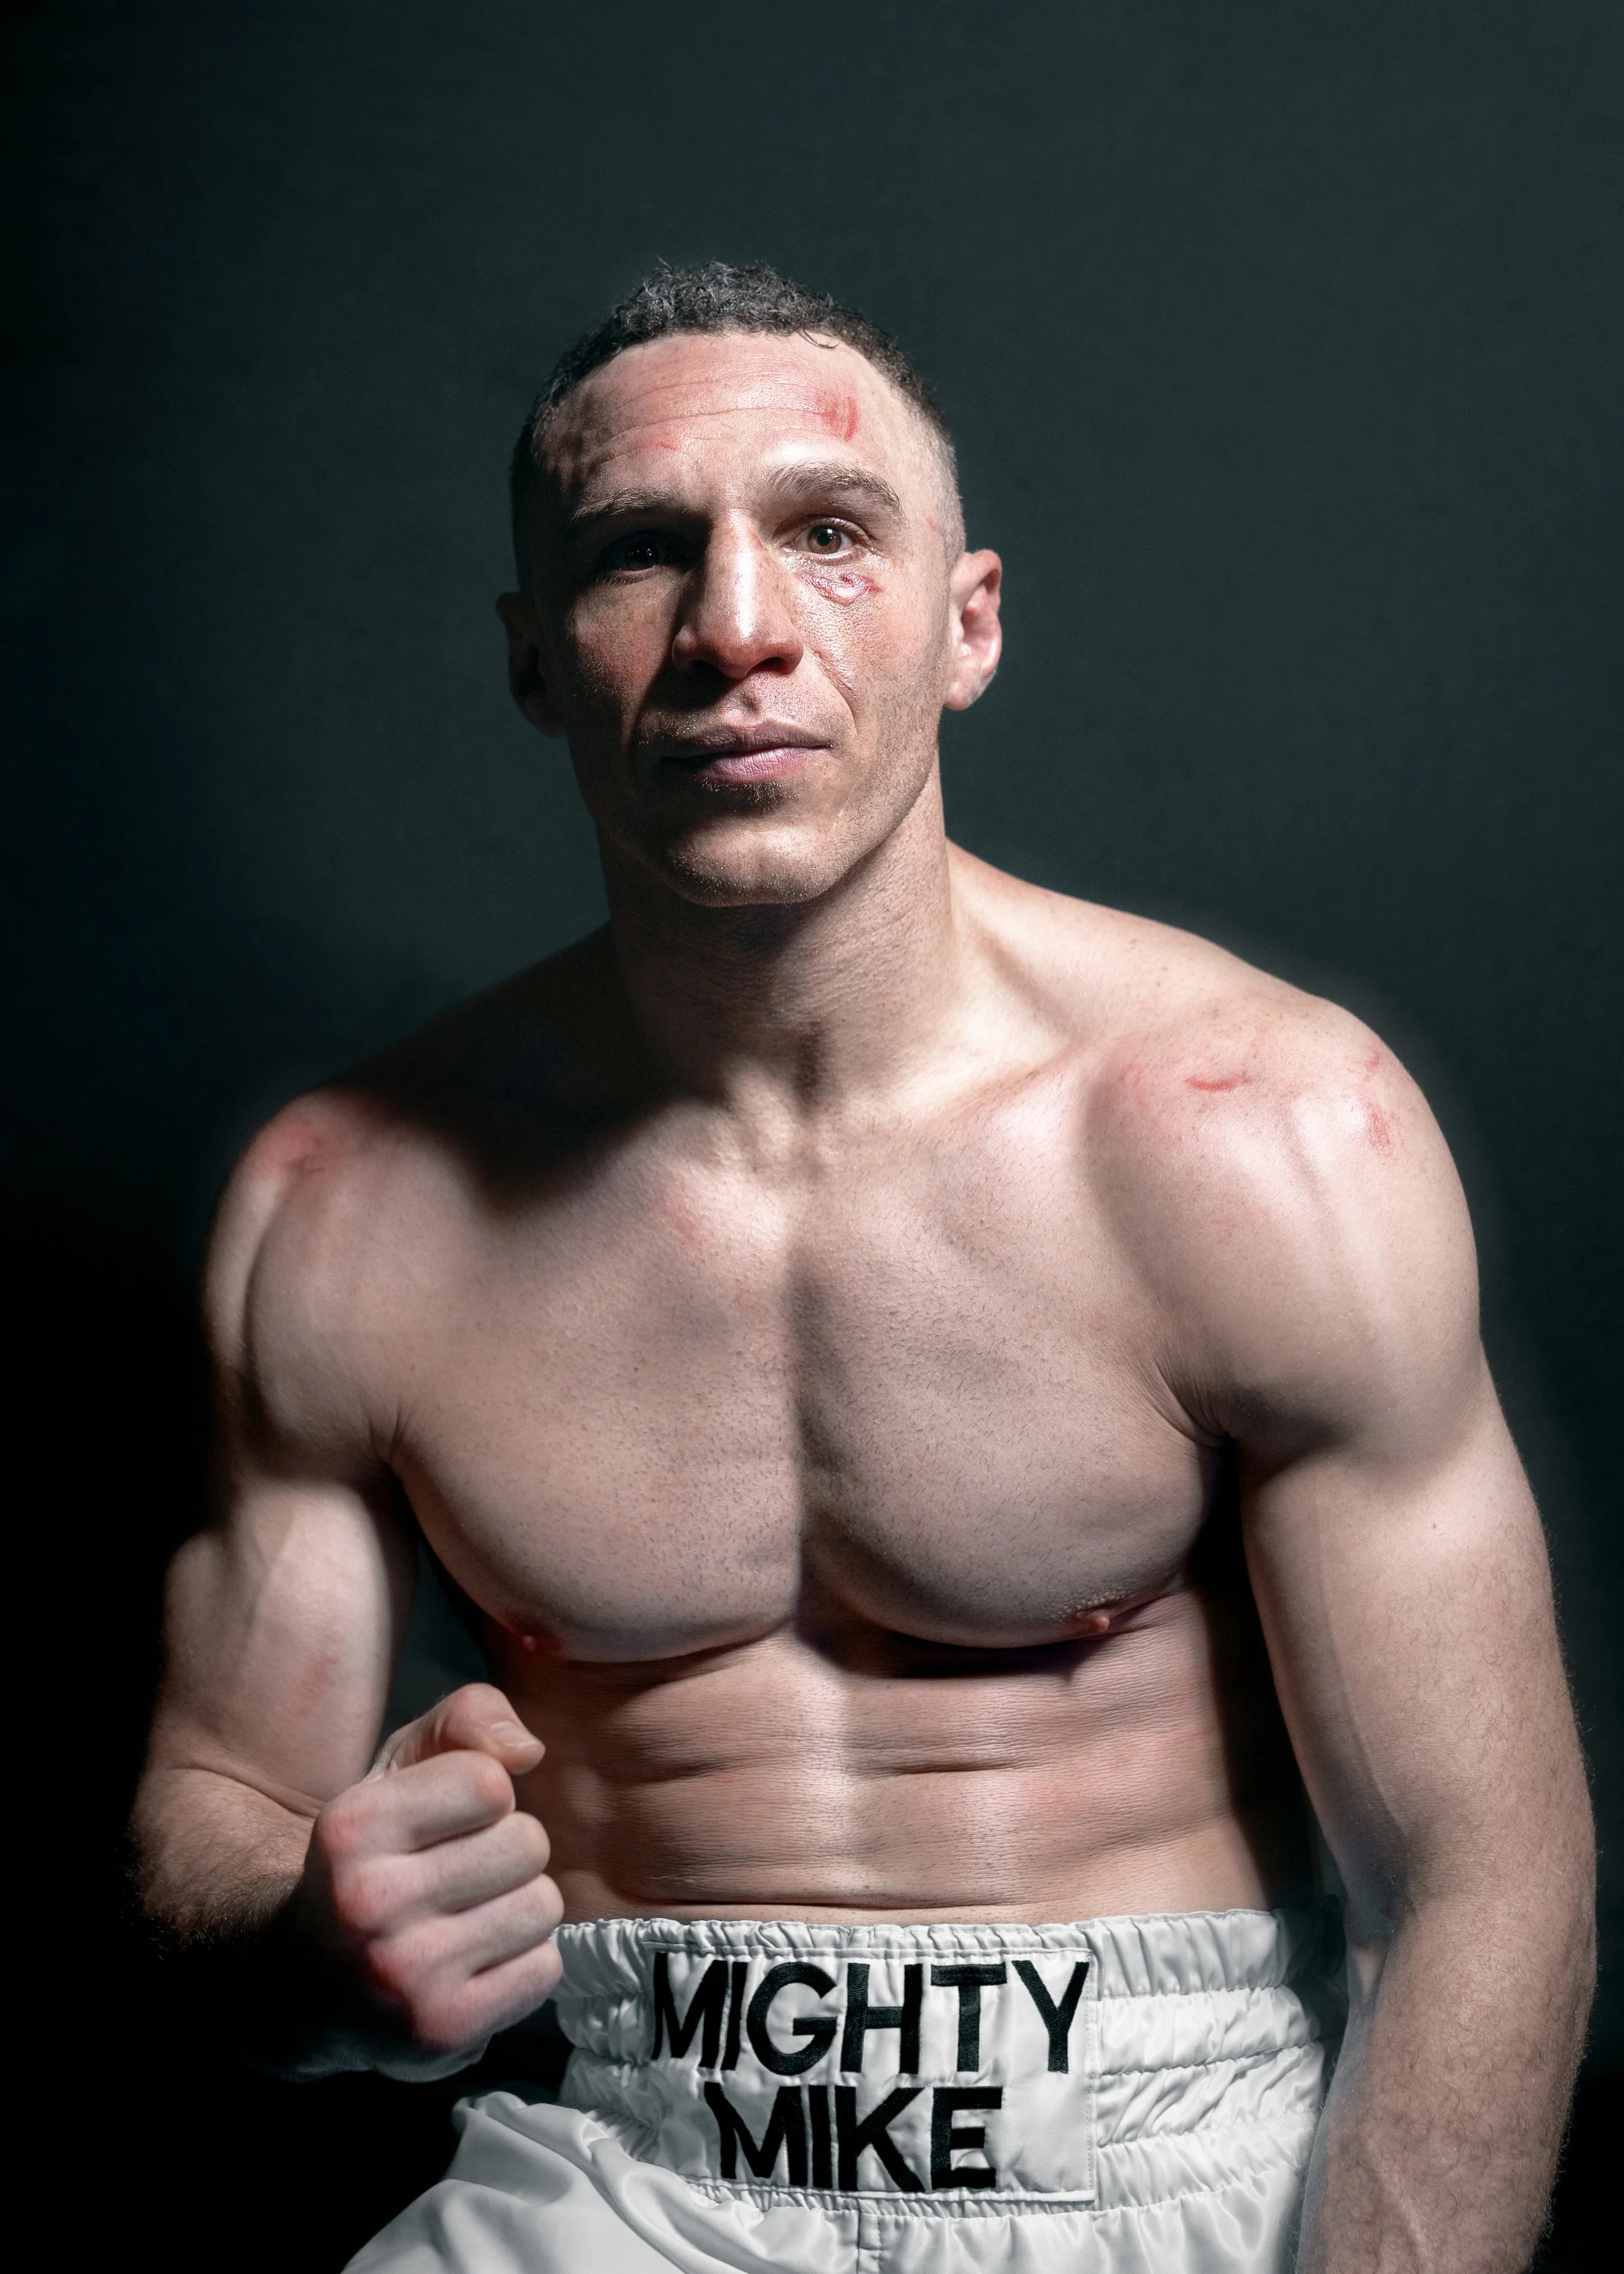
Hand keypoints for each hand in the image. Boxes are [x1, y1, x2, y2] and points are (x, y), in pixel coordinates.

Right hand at [299, 1683, 562, 2074]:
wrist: (303, 1983)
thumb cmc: (373, 1856)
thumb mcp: (399, 1768)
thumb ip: (466, 1718)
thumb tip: (529, 1750)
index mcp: (352, 1829)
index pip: (489, 1782)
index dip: (484, 1796)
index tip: (446, 1822)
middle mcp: (369, 1905)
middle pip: (528, 1843)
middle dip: (507, 1853)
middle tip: (461, 1876)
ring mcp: (404, 1976)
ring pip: (543, 1907)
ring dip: (519, 1908)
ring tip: (467, 1919)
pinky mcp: (440, 2032)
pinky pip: (545, 1970)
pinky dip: (523, 1964)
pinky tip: (473, 1964)